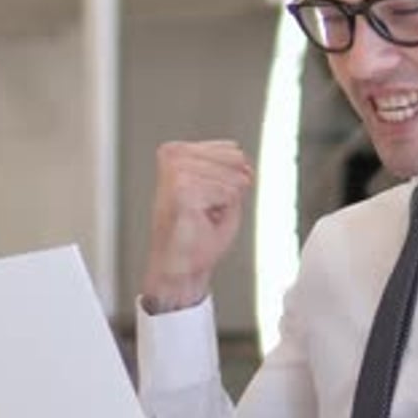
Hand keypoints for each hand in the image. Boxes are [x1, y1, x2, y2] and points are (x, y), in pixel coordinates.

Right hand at [142, 140, 252, 312]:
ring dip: (225, 204)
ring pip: (233, 179)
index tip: (214, 200)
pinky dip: (223, 212)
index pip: (231, 150)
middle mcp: (173, 157)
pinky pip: (228, 193)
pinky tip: (201, 219)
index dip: (235, 179)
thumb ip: (235, 171)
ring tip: (202, 216)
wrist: (179, 267)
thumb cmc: (195, 237)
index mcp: (178, 153)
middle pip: (235, 161)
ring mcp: (176, 170)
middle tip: (207, 211)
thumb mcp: (223, 194)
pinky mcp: (182, 187)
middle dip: (231, 191)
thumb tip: (244, 162)